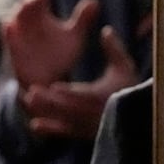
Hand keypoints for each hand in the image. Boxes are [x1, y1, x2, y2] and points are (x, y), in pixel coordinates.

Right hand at [2, 0, 99, 86]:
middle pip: (23, 7)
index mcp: (41, 16)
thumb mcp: (74, 36)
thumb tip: (95, 1)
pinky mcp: (14, 52)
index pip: (37, 0)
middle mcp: (27, 25)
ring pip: (12, 20)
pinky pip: (8, 41)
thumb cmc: (61, 55)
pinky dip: (7, 33)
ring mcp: (19, 38)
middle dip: (28, 1)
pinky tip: (10, 26)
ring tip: (24, 9)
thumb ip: (83, 19)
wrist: (52, 80)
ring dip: (16, 13)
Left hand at [20, 26, 138, 140]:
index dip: (69, 92)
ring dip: (45, 113)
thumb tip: (105, 30)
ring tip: (28, 103)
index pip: (85, 95)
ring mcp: (88, 126)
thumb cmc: (129, 87)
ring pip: (64, 121)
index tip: (53, 86)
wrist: (136, 117)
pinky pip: (65, 133)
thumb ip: (114, 50)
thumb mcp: (124, 67)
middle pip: (69, 109)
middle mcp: (95, 114)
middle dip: (50, 101)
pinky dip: (50, 130)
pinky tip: (34, 125)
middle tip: (31, 92)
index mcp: (105, 97)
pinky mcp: (84, 134)